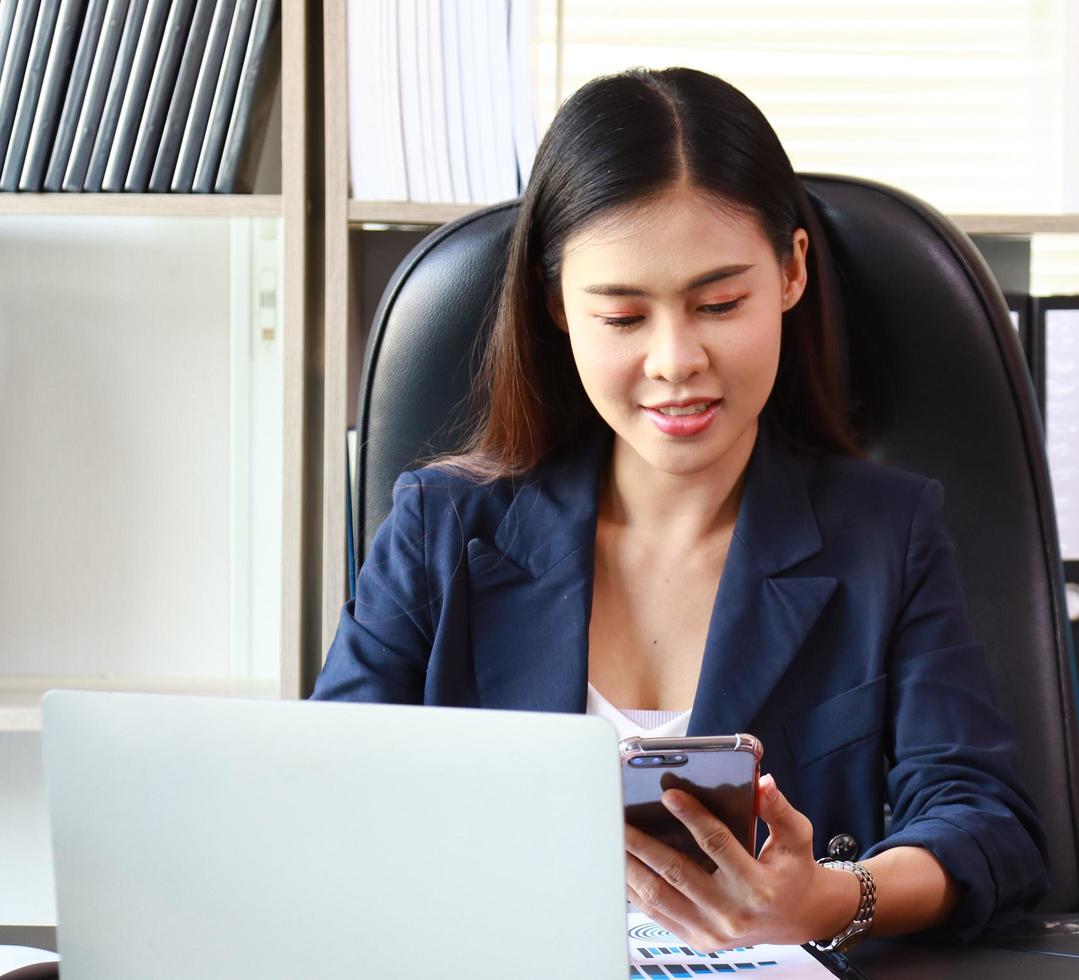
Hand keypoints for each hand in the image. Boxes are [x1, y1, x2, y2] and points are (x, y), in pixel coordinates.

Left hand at [624, 774, 859, 949]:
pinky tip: (621, 867)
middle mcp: (732, 913)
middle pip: (677, 872)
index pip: (717, 844)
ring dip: (630, 867)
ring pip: (659, 896)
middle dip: (643, 843)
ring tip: (611, 840)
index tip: (668, 794)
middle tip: (619, 818)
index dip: (691, 817)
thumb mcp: (797, 837)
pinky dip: (635, 890)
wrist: (798, 919)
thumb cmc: (792, 871)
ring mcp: (712, 931)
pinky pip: (658, 914)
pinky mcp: (698, 940)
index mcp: (757, 886)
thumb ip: (779, 810)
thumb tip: (763, 783)